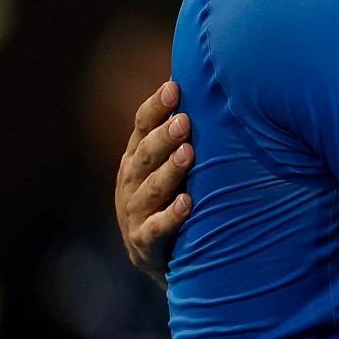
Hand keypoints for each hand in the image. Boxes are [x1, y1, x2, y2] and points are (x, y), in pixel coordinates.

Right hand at [115, 80, 193, 284]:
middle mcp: (131, 182)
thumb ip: (182, 131)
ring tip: (188, 153)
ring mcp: (135, 213)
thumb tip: (207, 83)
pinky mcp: (145, 243)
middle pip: (144, 156)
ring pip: (150, 189)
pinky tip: (188, 203)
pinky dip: (171, 216)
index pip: (140, 128)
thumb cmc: (172, 193)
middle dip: (162, 138)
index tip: (173, 88)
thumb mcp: (170, 161)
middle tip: (184, 121)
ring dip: (169, 171)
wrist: (163, 254)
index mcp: (136, 158)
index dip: (154, 108)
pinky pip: (156, 229)